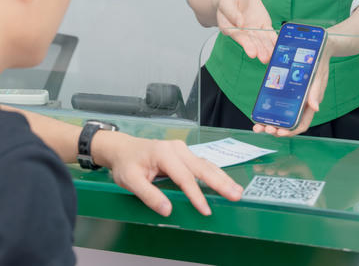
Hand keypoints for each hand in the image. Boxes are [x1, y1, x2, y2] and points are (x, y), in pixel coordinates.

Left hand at [93, 131, 242, 216]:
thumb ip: (149, 195)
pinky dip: (215, 174)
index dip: (195, 195)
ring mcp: (181, 149)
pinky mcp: (184, 154)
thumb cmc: (126, 163)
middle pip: (201, 167)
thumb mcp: (130, 180)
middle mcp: (176, 148)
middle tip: (235, 195)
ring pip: (205, 164)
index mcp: (163, 153)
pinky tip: (225, 182)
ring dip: (221, 178)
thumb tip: (167, 209)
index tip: (205, 210)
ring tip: (237, 190)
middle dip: (220, 182)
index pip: (183, 177)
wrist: (122, 149)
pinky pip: (201, 164)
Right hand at [216, 0, 276, 63]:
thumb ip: (231, 11)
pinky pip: (270, 34)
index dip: (246, 45)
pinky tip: (279, 46)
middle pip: (252, 42)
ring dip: (267, 49)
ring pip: (262, 40)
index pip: (239, 37)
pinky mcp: (264, 26)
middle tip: (264, 58)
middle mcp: (243, 32)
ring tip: (272, 56)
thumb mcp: (226, 1)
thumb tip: (240, 23)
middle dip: (259, 50)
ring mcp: (254, 30)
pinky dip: (275, 40)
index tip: (252, 53)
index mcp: (231, 28)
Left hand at [253, 50, 330, 136]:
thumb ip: (315, 93)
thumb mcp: (318, 77)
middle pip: (288, 123)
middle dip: (276, 129)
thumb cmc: (319, 64)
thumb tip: (315, 108)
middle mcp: (300, 104)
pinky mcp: (285, 90)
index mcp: (309, 104)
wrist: (317, 48)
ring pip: (280, 115)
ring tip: (258, 125)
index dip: (291, 131)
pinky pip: (276, 102)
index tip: (280, 132)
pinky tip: (259, 111)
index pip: (301, 124)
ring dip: (270, 122)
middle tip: (264, 129)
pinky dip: (268, 109)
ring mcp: (292, 97)